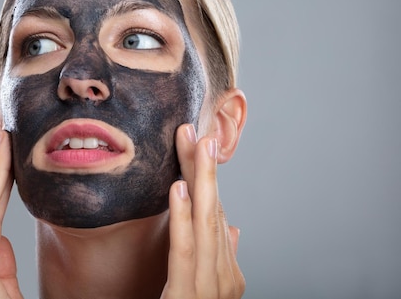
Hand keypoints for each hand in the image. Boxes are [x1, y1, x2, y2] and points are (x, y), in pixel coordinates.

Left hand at [161, 124, 244, 298]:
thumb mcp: (203, 286)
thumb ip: (219, 256)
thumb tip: (233, 227)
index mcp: (227, 271)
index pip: (216, 216)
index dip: (206, 179)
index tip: (196, 145)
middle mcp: (225, 276)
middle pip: (213, 212)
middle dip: (204, 169)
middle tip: (195, 130)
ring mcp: (211, 288)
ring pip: (205, 224)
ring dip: (199, 181)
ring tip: (194, 145)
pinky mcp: (189, 297)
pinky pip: (186, 252)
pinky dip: (183, 218)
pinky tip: (178, 190)